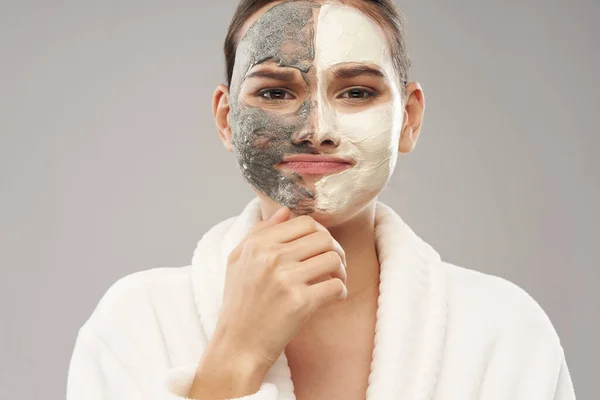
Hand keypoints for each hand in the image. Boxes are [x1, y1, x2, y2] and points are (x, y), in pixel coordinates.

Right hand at [213, 206, 346, 370]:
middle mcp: (271, 258)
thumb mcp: (237, 261)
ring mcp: (286, 279)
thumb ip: (259, 232)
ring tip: (335, 281)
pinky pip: (336, 285)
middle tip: (335, 265)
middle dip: (335, 250)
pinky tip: (333, 298)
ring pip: (333, 259)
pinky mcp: (299, 303)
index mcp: (258, 245)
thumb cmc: (239, 304)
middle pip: (324, 238)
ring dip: (341, 270)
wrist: (237, 346)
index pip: (304, 222)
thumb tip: (286, 211)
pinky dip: (340, 291)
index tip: (321, 248)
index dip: (320, 233)